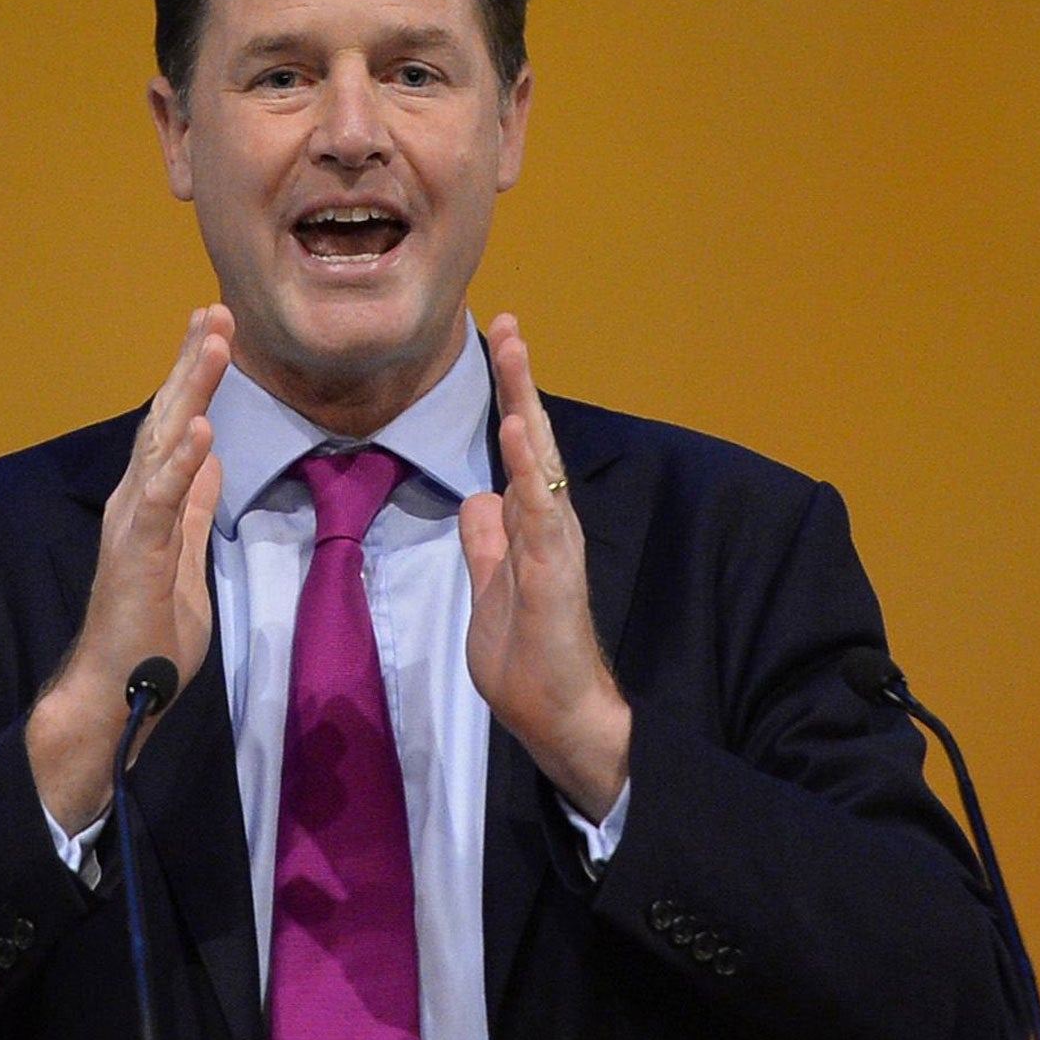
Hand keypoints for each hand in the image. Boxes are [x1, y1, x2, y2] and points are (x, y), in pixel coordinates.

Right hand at [27, 305, 233, 831]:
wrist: (117, 690)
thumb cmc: (149, 631)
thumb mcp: (187, 555)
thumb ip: (194, 507)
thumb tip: (211, 460)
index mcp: (150, 500)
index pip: (175, 425)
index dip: (194, 376)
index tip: (216, 329)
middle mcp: (134, 499)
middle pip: (166, 417)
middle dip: (191, 363)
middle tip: (215, 312)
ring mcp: (132, 523)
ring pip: (162, 443)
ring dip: (189, 392)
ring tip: (212, 346)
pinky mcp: (136, 554)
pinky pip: (161, 501)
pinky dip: (181, 464)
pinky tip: (204, 431)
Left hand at [459, 313, 630, 820]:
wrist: (561, 716)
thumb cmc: (529, 661)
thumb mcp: (489, 591)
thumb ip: (486, 545)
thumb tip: (478, 500)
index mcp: (532, 528)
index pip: (519, 451)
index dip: (510, 398)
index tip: (501, 343)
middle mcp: (549, 527)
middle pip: (533, 441)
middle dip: (520, 382)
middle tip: (509, 323)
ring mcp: (554, 547)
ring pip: (539, 464)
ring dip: (526, 407)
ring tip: (515, 354)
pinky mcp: (555, 575)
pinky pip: (540, 514)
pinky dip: (528, 471)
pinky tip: (518, 435)